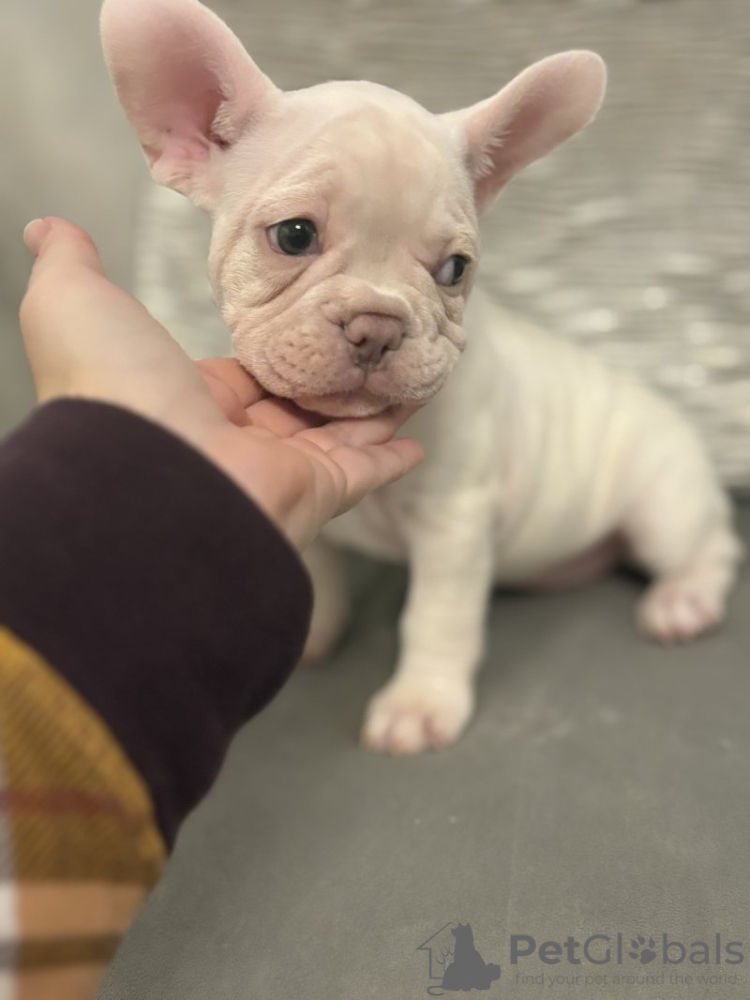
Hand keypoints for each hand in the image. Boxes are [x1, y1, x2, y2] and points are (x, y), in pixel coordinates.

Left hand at [19, 217, 423, 548]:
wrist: (148, 467)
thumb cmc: (111, 384)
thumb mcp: (76, 302)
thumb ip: (71, 265)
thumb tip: (46, 227)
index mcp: (191, 399)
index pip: (244, 376)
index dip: (276, 346)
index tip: (307, 319)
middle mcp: (236, 439)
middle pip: (297, 405)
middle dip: (331, 376)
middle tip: (366, 342)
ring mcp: (280, 468)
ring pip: (339, 435)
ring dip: (371, 406)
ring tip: (402, 372)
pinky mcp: (318, 491)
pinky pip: (366, 474)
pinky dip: (391, 458)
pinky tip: (417, 440)